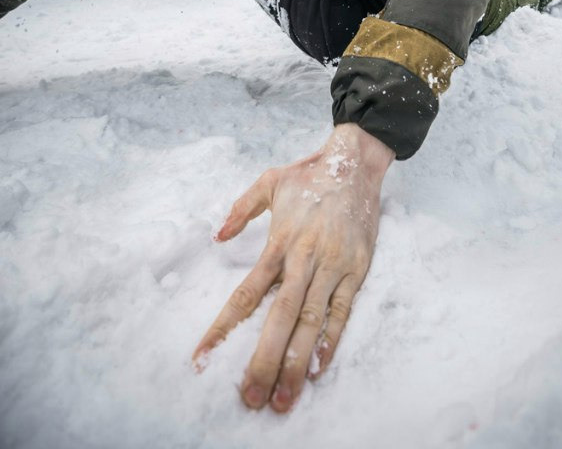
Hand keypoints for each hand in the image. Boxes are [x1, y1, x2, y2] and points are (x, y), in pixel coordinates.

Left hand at [192, 124, 393, 411]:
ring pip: (312, 321)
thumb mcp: (269, 182)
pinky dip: (331, 340)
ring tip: (284, 398)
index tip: (203, 357)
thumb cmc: (309, 175)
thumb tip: (216, 237)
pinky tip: (318, 369)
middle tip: (250, 398)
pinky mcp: (357, 269)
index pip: (246, 292)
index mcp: (280, 241)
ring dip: (297, 362)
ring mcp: (333, 266)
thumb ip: (241, 209)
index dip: (224, 327)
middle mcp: (305, 257)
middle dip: (264, 360)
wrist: (356, 163)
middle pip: (280, 316)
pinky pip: (343, 311)